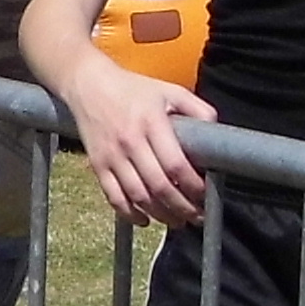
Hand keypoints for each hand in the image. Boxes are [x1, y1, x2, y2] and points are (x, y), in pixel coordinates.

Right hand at [71, 68, 214, 225]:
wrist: (89, 85)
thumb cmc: (133, 89)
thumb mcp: (169, 90)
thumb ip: (196, 108)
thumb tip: (214, 132)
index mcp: (152, 123)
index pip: (176, 165)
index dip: (193, 187)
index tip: (205, 195)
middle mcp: (131, 141)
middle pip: (159, 186)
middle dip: (182, 207)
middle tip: (196, 216)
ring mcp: (112, 156)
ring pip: (138, 197)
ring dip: (160, 215)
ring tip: (177, 221)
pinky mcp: (98, 165)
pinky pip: (114, 197)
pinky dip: (130, 214)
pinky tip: (145, 220)